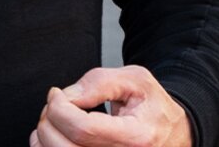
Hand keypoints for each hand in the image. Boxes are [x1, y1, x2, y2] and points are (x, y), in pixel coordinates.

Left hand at [29, 65, 191, 146]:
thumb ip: (99, 82)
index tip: (57, 94)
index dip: (60, 108)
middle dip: (49, 122)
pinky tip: (53, 137)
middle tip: (53, 105)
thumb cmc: (154, 108)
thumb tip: (67, 97)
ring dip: (45, 138)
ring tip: (53, 119)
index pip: (83, 129)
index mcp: (137, 137)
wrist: (173, 133)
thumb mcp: (135, 80)